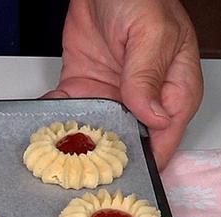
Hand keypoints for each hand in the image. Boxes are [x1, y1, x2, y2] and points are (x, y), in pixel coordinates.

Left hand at [44, 0, 202, 168]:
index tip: (127, 178)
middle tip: (83, 175)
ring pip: (97, 132)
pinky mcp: (86, 87)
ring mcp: (114, 94)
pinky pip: (71, 112)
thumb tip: (152, 115)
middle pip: (130, 141)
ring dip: (78, 144)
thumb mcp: (151, 34)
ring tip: (58, 158)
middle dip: (107, 160)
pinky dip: (57, 121)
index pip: (166, 137)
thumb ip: (148, 76)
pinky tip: (45, 129)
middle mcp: (145, 97)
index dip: (148, 161)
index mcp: (175, 89)